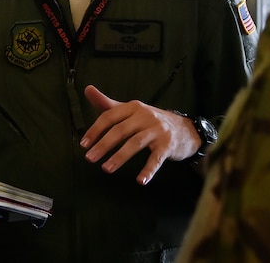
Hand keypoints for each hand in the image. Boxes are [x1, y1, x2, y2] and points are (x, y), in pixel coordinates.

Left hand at [80, 84, 201, 184]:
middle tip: (90, 158)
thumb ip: (108, 103)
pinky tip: (140, 180)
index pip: (110, 116)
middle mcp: (145, 116)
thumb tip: (87, 89)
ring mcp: (157, 130)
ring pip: (135, 143)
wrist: (185, 129)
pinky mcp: (168, 145)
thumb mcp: (130, 111)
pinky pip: (156, 158)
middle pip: (121, 130)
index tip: (84, 144)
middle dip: (104, 144)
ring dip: (120, 157)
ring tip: (106, 169)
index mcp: (133, 107)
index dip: (96, 130)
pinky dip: (148, 170)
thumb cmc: (151, 121)